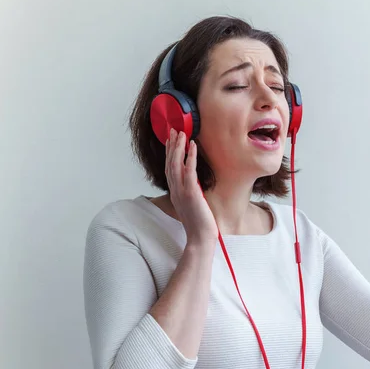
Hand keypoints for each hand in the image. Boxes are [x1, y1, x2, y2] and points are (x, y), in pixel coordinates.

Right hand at [166, 129, 217, 244]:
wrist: (200, 238)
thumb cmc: (198, 224)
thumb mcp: (191, 205)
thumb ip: (189, 193)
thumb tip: (192, 184)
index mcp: (174, 192)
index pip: (169, 168)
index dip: (169, 153)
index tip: (171, 140)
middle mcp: (175, 190)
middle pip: (170, 163)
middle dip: (171, 145)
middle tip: (173, 130)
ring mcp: (181, 191)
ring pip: (176, 164)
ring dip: (178, 147)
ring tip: (182, 133)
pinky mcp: (191, 193)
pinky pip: (189, 171)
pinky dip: (190, 157)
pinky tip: (193, 146)